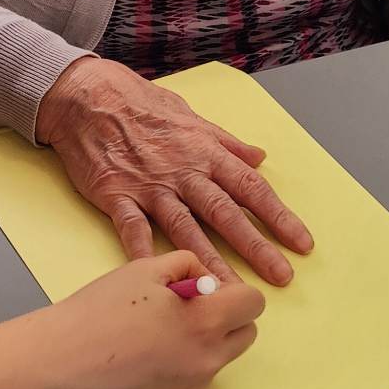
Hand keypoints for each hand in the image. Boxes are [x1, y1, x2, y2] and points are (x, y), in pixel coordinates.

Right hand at [33, 251, 263, 388]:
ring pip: (222, 356)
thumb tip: (208, 279)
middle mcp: (208, 359)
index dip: (234, 291)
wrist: (63, 360)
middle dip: (226, 316)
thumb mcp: (145, 269)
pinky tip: (148, 354)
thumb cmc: (100, 309)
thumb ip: (188, 265)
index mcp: (205, 321)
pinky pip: (197, 376)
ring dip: (206, 340)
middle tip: (188, 307)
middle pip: (246, 333)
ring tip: (162, 330)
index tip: (210, 289)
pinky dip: (185, 363)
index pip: (253, 304)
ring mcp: (194, 386)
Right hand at [37, 58, 312, 285]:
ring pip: (186, 228)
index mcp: (205, 151)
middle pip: (226, 213)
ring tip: (229, 292)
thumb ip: (225, 142)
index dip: (278, 216)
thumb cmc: (140, 102)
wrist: (88, 96)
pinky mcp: (118, 195)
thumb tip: (259, 156)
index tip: (300, 243)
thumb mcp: (190, 116)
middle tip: (281, 276)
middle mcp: (183, 171)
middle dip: (256, 246)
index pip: (250, 187)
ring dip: (209, 261)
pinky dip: (146, 254)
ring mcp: (150, 185)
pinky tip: (159, 279)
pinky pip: (134, 229)